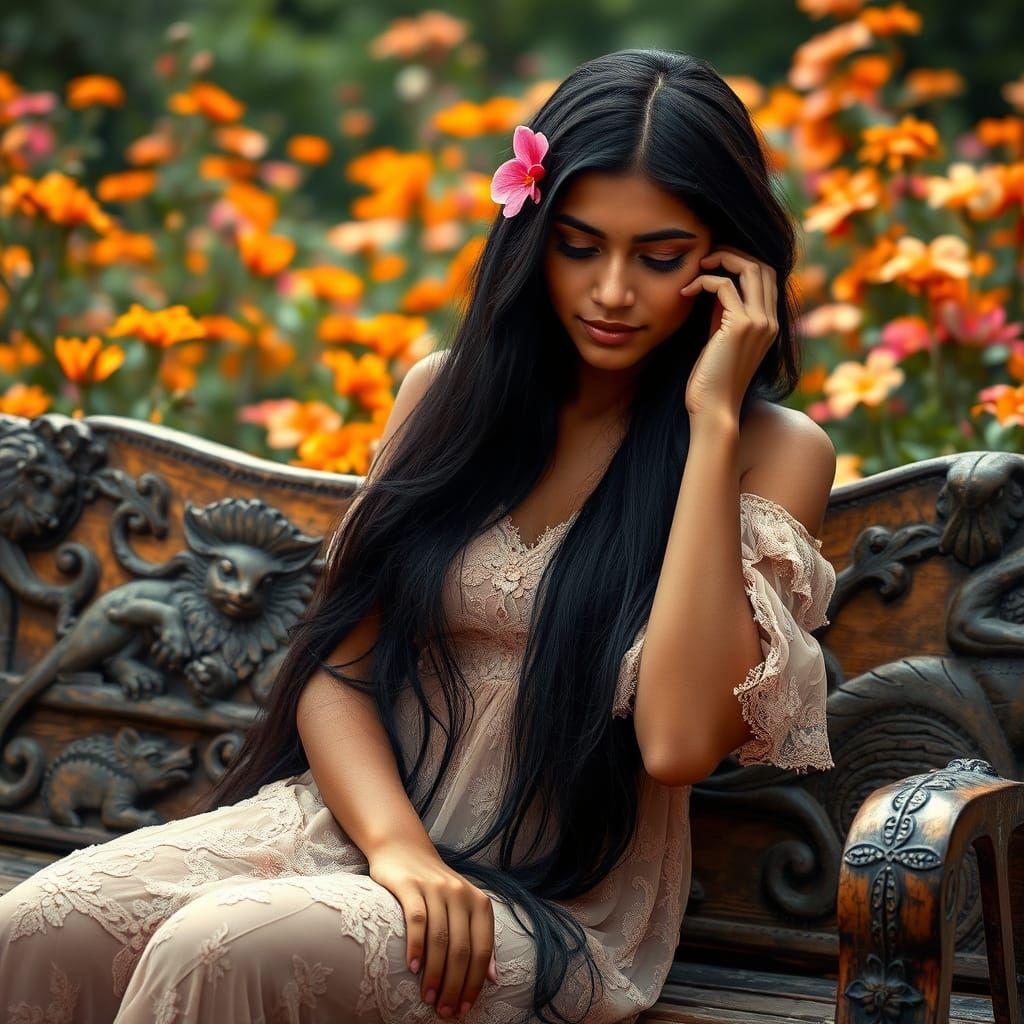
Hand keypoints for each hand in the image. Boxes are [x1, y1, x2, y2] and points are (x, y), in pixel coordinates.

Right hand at [368, 840, 498, 1018]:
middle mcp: (460, 893)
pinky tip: (413, 968)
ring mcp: (435, 888)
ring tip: (428, 997)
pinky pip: (417, 920)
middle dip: (454, 985)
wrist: (404, 850)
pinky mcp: (410, 886)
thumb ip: (479, 937)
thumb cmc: (436, 887)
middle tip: (444, 1010)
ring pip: (440, 939)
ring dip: (434, 974)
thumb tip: (493, 977)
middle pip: (461, 949)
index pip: (482, 949)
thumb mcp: (464, 907)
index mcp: (478, 902)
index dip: (475, 982)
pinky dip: (417, 947)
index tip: (465, 1008)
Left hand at [679, 246, 779, 420]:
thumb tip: (716, 286)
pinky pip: (724, 285)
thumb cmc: (712, 380)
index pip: (767, 277)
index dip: (742, 262)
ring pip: (749, 268)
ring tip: (697, 266)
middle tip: (704, 258)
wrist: (714, 410)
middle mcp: (770, 320)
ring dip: (720, 260)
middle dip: (732, 254)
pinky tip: (685, 292)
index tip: (714, 264)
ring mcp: (759, 322)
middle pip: (762, 265)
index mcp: (770, 324)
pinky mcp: (741, 326)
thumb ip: (725, 314)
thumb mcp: (721, 340)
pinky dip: (703, 281)